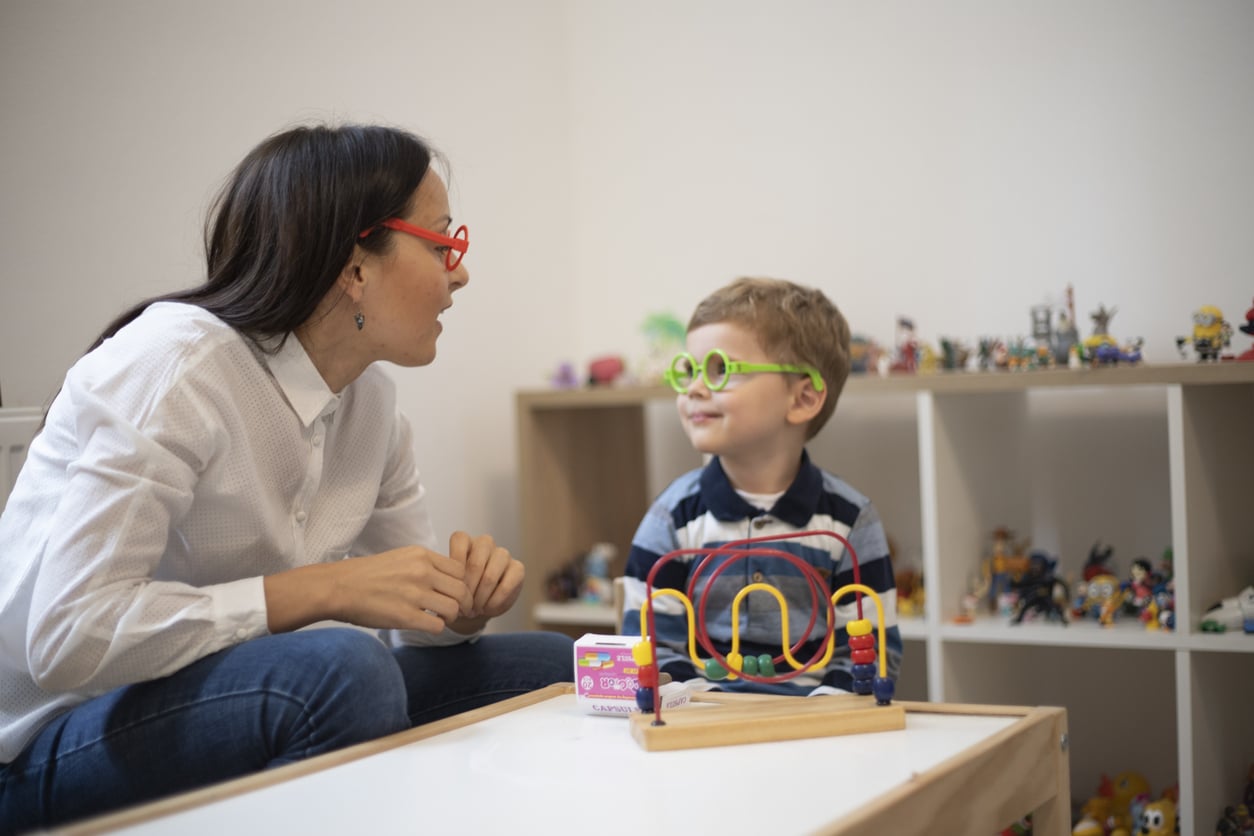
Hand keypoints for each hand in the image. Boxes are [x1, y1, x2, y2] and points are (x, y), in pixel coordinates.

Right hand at [264, 546, 470, 633]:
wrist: (337, 587)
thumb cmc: (366, 575)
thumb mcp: (400, 558)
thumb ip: (424, 565)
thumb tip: (446, 579)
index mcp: (421, 555)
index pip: (460, 569)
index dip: (461, 584)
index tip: (454, 593)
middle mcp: (422, 571)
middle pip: (462, 589)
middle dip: (462, 603)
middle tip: (454, 611)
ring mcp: (414, 594)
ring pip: (453, 608)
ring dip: (450, 617)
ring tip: (438, 618)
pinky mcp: (405, 616)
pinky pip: (438, 626)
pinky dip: (436, 628)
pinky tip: (425, 625)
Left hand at [447, 531, 523, 622]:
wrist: (478, 605)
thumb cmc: (460, 591)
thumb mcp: (449, 583)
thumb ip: (446, 579)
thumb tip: (443, 588)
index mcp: (466, 541)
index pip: (460, 540)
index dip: (455, 568)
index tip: (451, 588)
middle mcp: (485, 543)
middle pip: (476, 563)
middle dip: (468, 590)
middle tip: (463, 607)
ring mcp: (503, 554)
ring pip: (491, 575)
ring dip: (481, 597)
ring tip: (475, 609)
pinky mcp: (518, 568)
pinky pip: (507, 585)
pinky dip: (495, 601)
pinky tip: (488, 608)